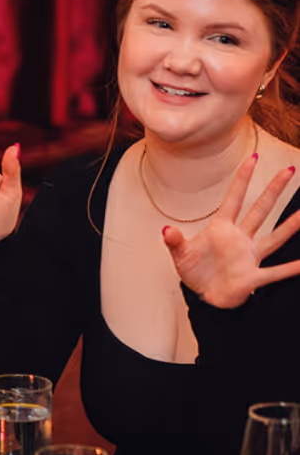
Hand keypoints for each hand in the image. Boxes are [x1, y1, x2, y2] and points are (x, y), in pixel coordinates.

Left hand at [163, 157, 299, 308]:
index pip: (234, 199)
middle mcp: (240, 239)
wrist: (204, 297)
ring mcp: (249, 256)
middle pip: (260, 210)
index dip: (242, 179)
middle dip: (274, 190)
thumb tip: (166, 230)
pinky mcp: (252, 277)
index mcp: (221, 229)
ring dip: (290, 225)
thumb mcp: (181, 255)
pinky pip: (274, 272)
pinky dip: (290, 269)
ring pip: (274, 237)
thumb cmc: (195, 272)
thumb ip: (175, 242)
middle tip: (289, 170)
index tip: (252, 158)